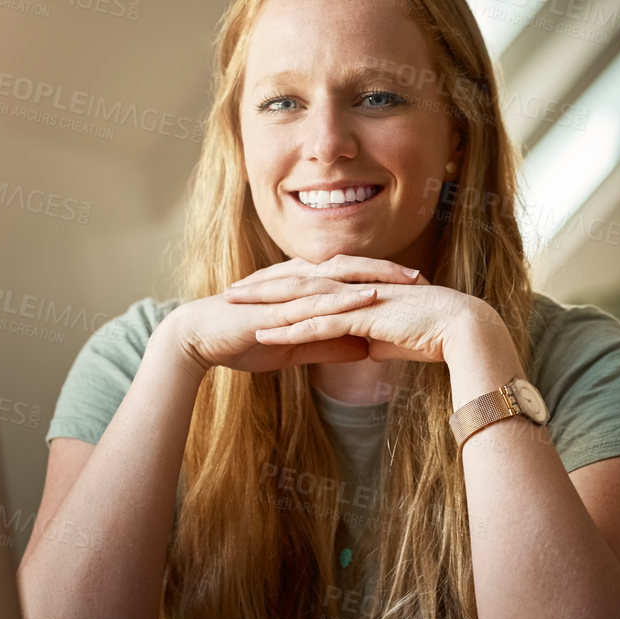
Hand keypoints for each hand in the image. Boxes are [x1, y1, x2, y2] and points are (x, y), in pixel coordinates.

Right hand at [163, 256, 413, 376]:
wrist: (197, 339)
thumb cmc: (241, 339)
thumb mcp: (295, 345)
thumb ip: (328, 344)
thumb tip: (364, 349)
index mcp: (301, 285)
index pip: (348, 277)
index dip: (381, 279)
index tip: (414, 287)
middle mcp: (297, 279)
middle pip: (351, 269)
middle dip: (387, 272)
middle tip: (422, 279)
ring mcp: (287, 289)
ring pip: (338, 278)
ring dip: (374, 278)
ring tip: (406, 283)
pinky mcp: (277, 305)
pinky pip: (317, 299)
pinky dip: (345, 297)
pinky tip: (368, 298)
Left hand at [227, 255, 497, 364]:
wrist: (463, 330)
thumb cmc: (434, 335)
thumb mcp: (394, 338)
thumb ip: (373, 337)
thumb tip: (363, 347)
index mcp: (359, 287)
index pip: (312, 284)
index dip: (280, 287)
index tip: (253, 293)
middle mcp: (353, 286)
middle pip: (298, 282)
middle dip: (261, 287)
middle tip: (229, 291)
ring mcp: (357, 298)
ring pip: (301, 298)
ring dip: (265, 303)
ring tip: (233, 307)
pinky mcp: (363, 315)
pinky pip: (318, 322)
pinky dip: (289, 328)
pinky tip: (264, 333)